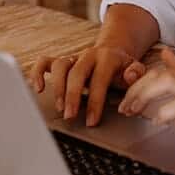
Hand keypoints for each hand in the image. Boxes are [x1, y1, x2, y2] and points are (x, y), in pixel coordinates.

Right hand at [31, 44, 147, 126]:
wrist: (113, 53)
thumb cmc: (123, 68)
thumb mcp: (135, 69)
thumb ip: (136, 73)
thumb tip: (130, 76)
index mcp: (108, 57)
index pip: (99, 79)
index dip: (95, 101)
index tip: (92, 121)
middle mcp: (88, 55)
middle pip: (76, 72)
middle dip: (72, 95)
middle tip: (71, 116)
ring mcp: (74, 57)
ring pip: (60, 66)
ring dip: (58, 88)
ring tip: (60, 107)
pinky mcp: (62, 61)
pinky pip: (45, 62)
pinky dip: (38, 73)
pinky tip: (38, 88)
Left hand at [117, 49, 174, 151]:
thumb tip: (166, 55)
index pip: (157, 70)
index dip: (137, 83)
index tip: (125, 97)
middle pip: (157, 74)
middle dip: (135, 90)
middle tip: (124, 107)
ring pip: (167, 82)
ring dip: (145, 96)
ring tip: (134, 110)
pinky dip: (166, 111)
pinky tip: (158, 120)